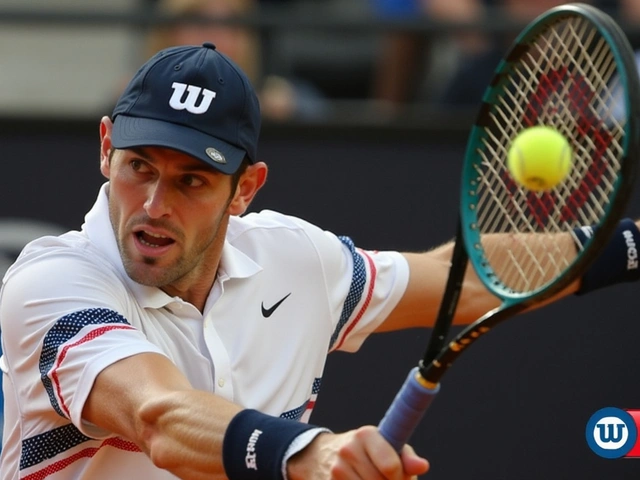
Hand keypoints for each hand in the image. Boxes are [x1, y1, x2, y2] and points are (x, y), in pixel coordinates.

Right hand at [287, 425, 428, 478]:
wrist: (324, 454)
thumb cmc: (365, 450)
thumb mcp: (386, 445)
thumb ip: (406, 456)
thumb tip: (422, 466)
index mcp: (365, 434)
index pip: (391, 466)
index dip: (400, 477)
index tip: (398, 476)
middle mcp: (348, 450)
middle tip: (385, 479)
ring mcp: (336, 470)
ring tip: (371, 479)